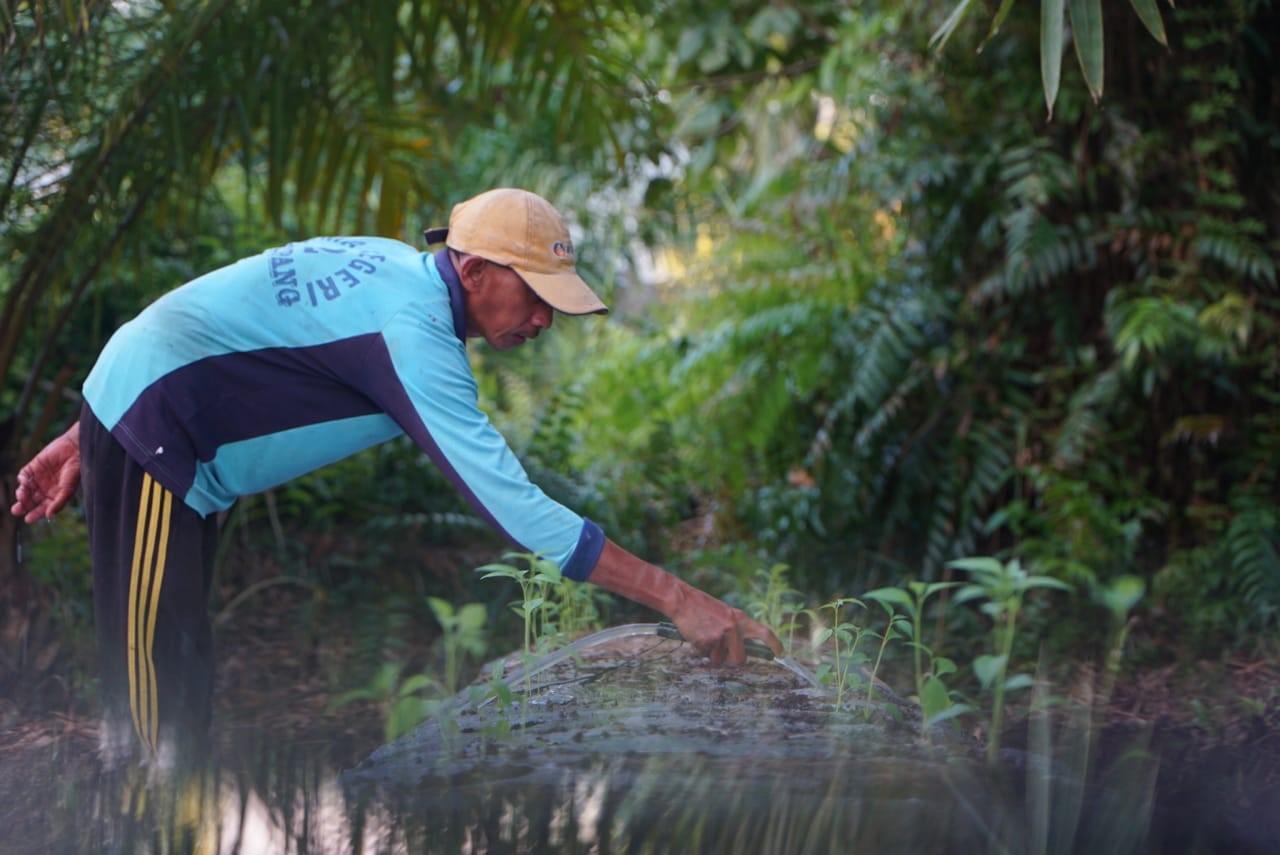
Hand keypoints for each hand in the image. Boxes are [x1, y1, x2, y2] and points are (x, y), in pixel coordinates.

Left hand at [10, 422, 81, 522]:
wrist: (75, 450)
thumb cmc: (75, 471)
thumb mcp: (68, 489)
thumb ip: (58, 503)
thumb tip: (49, 516)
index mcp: (55, 495)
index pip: (42, 508)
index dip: (35, 514)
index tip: (28, 519)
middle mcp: (46, 488)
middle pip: (31, 500)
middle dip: (23, 506)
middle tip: (16, 510)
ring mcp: (39, 477)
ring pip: (25, 489)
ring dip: (21, 494)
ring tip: (22, 496)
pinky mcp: (34, 466)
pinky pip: (23, 476)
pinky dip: (21, 480)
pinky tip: (24, 483)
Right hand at [586, 538, 783, 666]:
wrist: (682, 600)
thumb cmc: (703, 608)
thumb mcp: (724, 614)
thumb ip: (736, 629)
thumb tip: (743, 651)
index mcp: (740, 619)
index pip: (764, 632)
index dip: (775, 645)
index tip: (781, 654)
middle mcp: (733, 628)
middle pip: (740, 659)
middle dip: (731, 660)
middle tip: (722, 652)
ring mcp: (720, 635)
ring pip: (718, 660)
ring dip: (710, 654)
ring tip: (704, 636)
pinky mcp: (706, 641)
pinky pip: (704, 656)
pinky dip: (698, 650)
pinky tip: (695, 635)